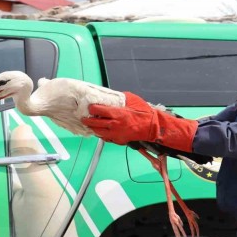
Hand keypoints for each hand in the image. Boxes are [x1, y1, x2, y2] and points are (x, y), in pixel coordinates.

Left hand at [82, 92, 197, 151]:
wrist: (152, 127)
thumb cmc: (144, 113)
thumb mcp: (132, 99)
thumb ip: (120, 98)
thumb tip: (113, 96)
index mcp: (116, 113)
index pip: (97, 110)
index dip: (91, 108)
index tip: (89, 107)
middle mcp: (113, 124)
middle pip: (94, 123)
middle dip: (87, 120)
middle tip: (84, 118)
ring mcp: (115, 134)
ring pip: (98, 132)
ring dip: (93, 128)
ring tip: (90, 125)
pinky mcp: (118, 140)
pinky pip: (106, 138)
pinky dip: (102, 134)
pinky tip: (101, 131)